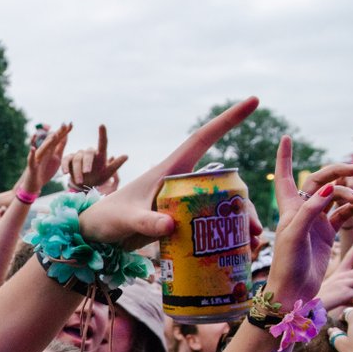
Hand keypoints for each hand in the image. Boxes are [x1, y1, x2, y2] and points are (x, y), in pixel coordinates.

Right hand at [18, 123, 71, 195]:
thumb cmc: (45, 170)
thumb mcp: (56, 158)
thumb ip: (60, 147)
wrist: (34, 185)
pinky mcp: (32, 167)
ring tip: (54, 135)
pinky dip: (31, 155)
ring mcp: (37, 159)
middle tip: (64, 124)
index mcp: (50, 150)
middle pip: (51, 141)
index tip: (72, 123)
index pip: (58, 139)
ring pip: (42, 149)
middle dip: (58, 133)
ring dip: (47, 142)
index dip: (64, 132)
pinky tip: (32, 149)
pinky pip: (31, 160)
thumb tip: (66, 135)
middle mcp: (43, 152)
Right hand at [63, 125, 127, 190]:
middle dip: (87, 163)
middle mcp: (89, 153)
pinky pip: (66, 160)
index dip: (102, 134)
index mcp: (100, 155)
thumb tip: (126, 156)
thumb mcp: (107, 174)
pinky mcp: (68, 159)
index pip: (102, 143)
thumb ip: (116, 165)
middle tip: (87, 172)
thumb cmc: (98, 178)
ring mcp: (78, 155)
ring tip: (80, 182)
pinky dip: (65, 166)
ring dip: (77, 171)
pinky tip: (65, 173)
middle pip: (88, 153)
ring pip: (77, 159)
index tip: (102, 125)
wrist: (84, 185)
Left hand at [79, 98, 259, 248]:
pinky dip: (225, 236)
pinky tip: (237, 251)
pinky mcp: (181, 220)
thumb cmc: (108, 218)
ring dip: (239, 223)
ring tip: (251, 243)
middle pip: (224, 183)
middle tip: (256, 228)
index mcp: (170, 170)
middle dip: (244, 203)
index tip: (253, 100)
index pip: (203, 139)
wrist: (97, 234)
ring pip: (222, 205)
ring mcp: (184, 201)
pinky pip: (210, 224)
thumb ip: (145, 221)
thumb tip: (169, 225)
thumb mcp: (126, 219)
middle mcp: (182, 182)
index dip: (228, 120)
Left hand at [266, 138, 352, 307]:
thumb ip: (311, 211)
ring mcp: (314, 222)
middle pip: (318, 181)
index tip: (286, 137)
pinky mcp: (326, 234)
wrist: (292, 291)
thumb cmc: (287, 265)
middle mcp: (300, 212)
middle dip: (335, 172)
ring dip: (347, 192)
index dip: (284, 158)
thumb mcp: (295, 235)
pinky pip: (342, 213)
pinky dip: (352, 207)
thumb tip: (330, 188)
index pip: (284, 177)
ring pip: (333, 196)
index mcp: (287, 208)